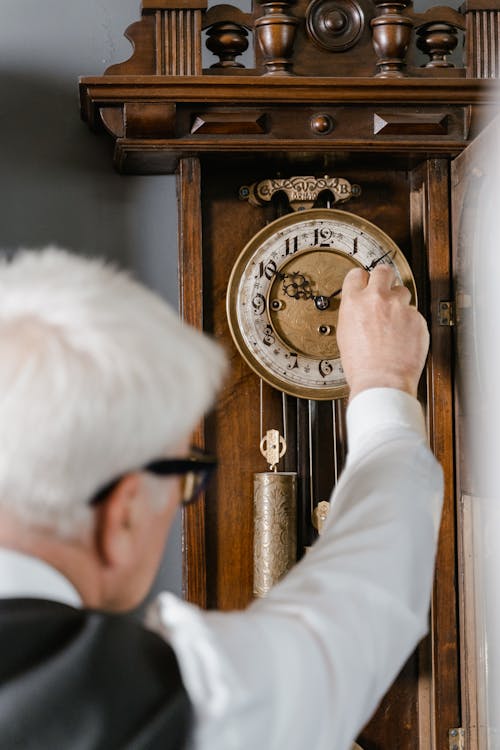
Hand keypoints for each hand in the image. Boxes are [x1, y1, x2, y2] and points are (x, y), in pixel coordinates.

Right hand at [336, 265, 428, 398]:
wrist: (383, 381)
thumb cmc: (362, 366)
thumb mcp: (345, 335)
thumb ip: (354, 314)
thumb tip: (359, 308)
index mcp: (354, 302)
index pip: (356, 275)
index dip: (362, 280)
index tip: (365, 283)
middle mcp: (377, 299)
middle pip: (384, 271)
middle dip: (384, 279)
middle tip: (384, 289)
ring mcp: (399, 307)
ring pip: (403, 292)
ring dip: (399, 303)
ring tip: (395, 321)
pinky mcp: (417, 318)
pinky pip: (414, 314)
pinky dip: (410, 323)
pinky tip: (403, 338)